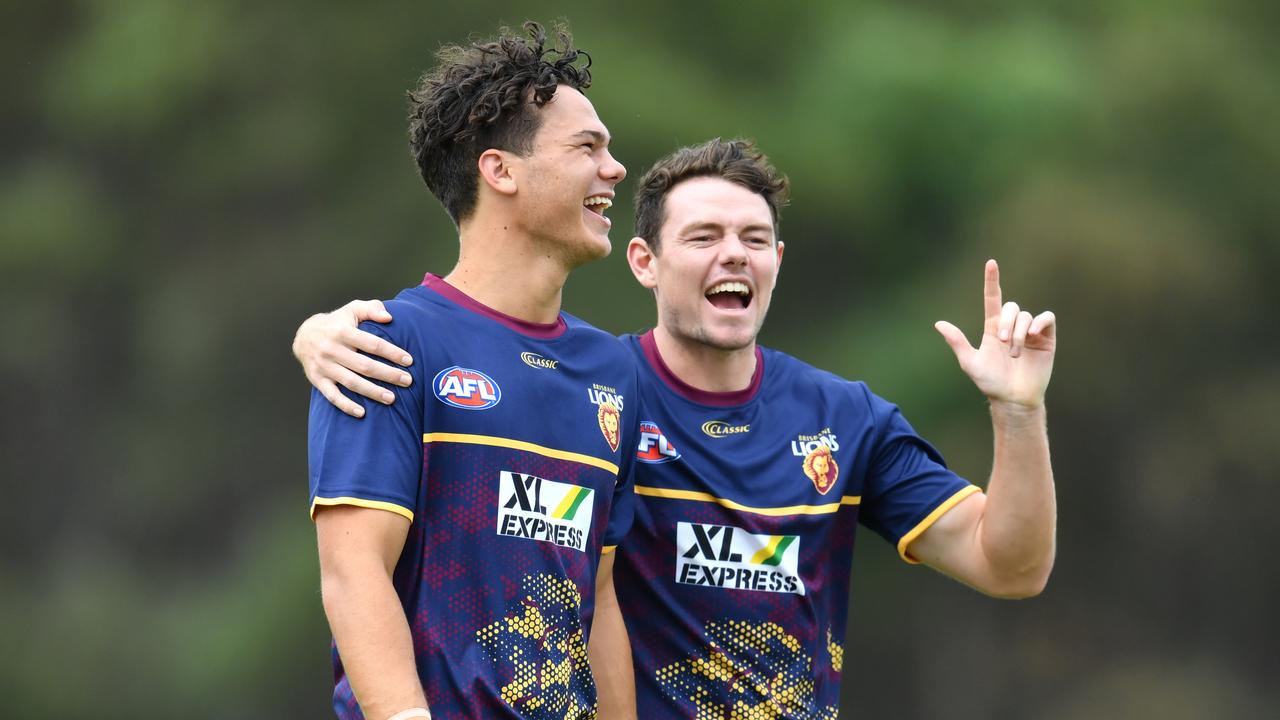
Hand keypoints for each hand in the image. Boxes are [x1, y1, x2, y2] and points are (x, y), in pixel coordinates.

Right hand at [292, 299, 412, 417]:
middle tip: (408, 381)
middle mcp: (332, 350)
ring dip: (373, 392)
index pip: (372, 344)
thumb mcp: (352, 310)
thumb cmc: (337, 323)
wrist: (304, 336)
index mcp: (342, 332)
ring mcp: (324, 366)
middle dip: (388, 374)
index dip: (392, 353)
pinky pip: (332, 396)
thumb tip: (389, 317)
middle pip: (365, 366)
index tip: (409, 361)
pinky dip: (346, 405)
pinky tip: (362, 412)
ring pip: (352, 382)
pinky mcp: (317, 380)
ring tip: (392, 398)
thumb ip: (371, 309)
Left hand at [934, 260, 1056, 409]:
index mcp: (993, 328)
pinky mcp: (1046, 339)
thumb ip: (957, 342)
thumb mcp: (970, 362)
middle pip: (1012, 307)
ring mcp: (1030, 332)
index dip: (992, 281)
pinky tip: (1034, 334)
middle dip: (1008, 323)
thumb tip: (939, 323)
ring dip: (1020, 333)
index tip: (990, 263)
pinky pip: (1047, 318)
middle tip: (1004, 343)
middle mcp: (1012, 327)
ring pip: (1027, 315)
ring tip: (1015, 353)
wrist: (1012, 399)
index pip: (993, 299)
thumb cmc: (990, 382)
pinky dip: (1041, 322)